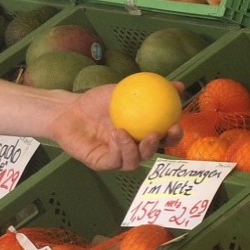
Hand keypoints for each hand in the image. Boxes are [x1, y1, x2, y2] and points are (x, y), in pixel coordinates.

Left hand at [46, 85, 166, 171]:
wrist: (69, 110)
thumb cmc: (97, 102)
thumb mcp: (125, 91)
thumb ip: (150, 89)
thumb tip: (179, 85)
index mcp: (141, 133)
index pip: (163, 139)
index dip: (173, 136)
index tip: (176, 124)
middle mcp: (132, 148)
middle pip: (153, 153)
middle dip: (160, 146)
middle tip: (159, 133)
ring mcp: (117, 157)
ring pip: (135, 161)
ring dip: (138, 149)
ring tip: (134, 133)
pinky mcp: (102, 163)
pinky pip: (116, 160)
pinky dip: (120, 148)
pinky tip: (117, 134)